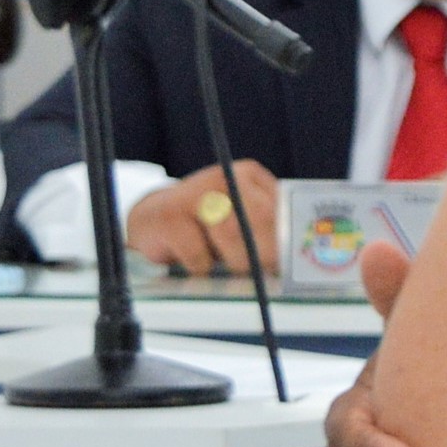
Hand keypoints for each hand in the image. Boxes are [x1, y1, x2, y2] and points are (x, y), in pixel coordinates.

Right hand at [125, 160, 282, 273]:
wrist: (151, 220)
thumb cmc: (207, 227)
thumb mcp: (242, 220)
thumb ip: (269, 230)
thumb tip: (295, 261)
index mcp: (248, 175)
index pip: (280, 207)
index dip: (288, 238)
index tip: (292, 262)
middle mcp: (223, 178)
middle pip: (261, 217)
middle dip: (266, 251)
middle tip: (263, 271)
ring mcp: (193, 193)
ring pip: (233, 234)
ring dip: (234, 261)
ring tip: (225, 264)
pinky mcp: (169, 217)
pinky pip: (199, 255)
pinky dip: (201, 268)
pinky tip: (194, 261)